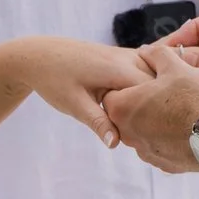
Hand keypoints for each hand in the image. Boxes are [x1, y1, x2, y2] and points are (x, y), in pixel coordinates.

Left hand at [17, 37, 155, 146]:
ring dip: (154, 97)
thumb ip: (98, 123)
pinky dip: (147, 88)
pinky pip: (145, 72)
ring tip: (149, 122)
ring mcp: (127, 55)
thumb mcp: (74, 104)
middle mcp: (128, 57)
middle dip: (159, 106)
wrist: (38, 56)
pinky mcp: (124, 57)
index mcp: (119, 68)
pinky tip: (141, 107)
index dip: (158, 113)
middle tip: (152, 132)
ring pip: (155, 77)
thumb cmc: (53, 79)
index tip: (152, 134)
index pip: (155, 91)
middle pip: (160, 83)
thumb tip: (116, 144)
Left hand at [103, 44, 198, 175]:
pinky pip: (161, 148)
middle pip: (126, 116)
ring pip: (144, 133)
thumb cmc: (197, 95)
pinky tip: (186, 127)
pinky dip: (169, 138)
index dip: (128, 85)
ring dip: (154, 122)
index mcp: (123, 108)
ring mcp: (147, 153)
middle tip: (164, 93)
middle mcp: (129, 135)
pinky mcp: (166, 165)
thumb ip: (155, 55)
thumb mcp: (175, 66)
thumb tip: (145, 51)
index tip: (146, 81)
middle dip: (140, 105)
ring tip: (179, 109)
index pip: (111, 96)